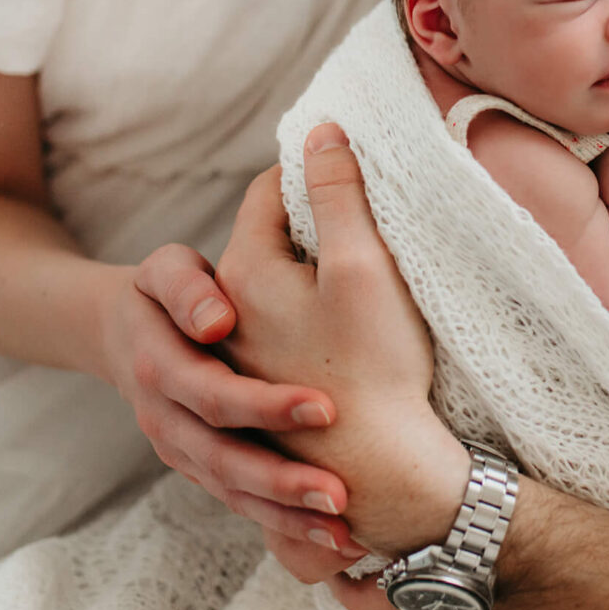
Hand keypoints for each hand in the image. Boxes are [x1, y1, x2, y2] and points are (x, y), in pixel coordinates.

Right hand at [95, 243, 352, 540]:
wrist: (124, 331)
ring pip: (232, 493)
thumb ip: (187, 287)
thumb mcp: (164, 269)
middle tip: (338, 495)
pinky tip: (334, 537)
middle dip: (281, 481)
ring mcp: (181, 452)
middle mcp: (166, 420)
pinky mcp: (201, 469)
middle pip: (223, 459)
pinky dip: (283, 524)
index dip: (266, 407)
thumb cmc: (164, 291)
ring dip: (287, 516)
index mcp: (160, 368)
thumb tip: (218, 320)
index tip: (325, 409)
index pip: (215, 395)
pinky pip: (240, 504)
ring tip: (345, 535)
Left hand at [215, 128, 471, 568]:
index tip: (346, 164)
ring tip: (353, 273)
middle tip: (355, 215)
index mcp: (244, 274)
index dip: (308, 169)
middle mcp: (227, 317)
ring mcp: (241, 360)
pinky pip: (275, 337)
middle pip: (262, 240)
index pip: (266, 192)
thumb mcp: (363, 266)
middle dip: (302, 219)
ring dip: (303, 272)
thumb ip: (337, 194)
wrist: (380, 476)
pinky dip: (301, 320)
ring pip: (266, 291)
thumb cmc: (375, 368)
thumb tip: (320, 132)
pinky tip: (340, 334)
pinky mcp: (262, 396)